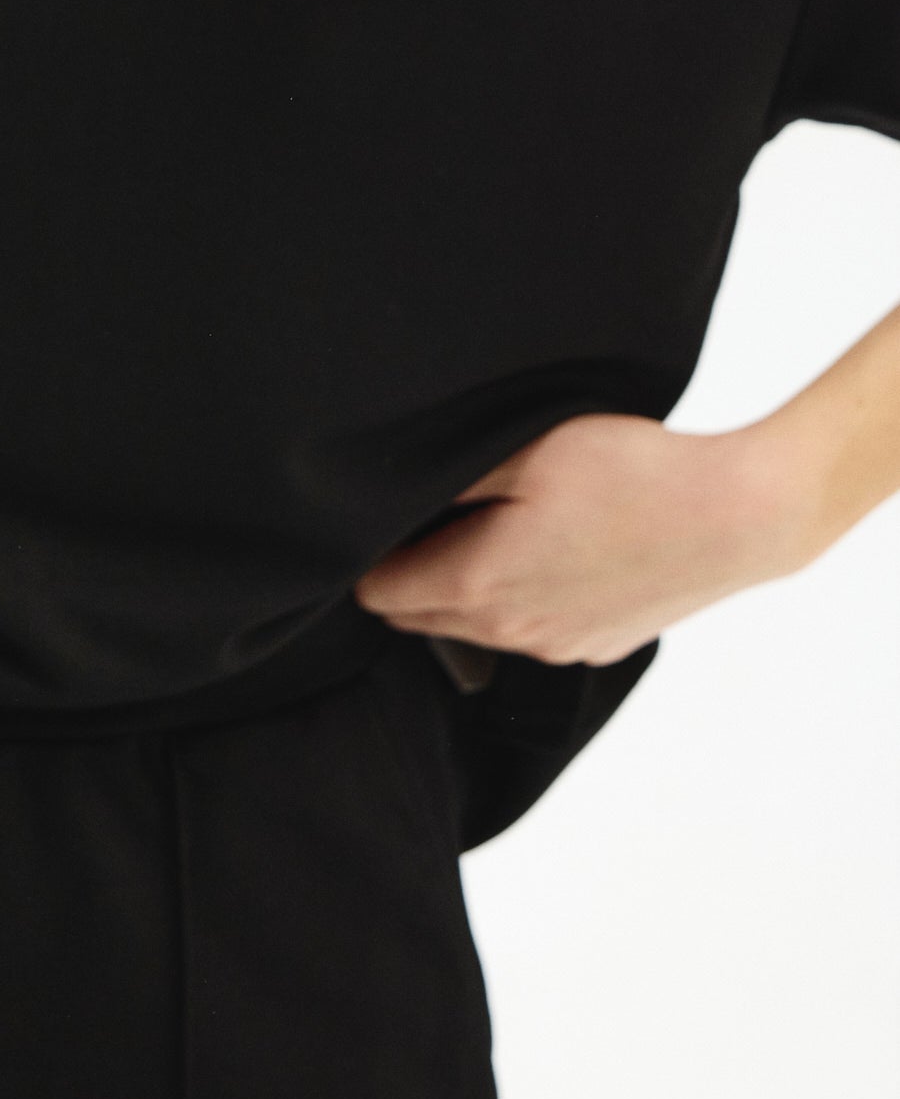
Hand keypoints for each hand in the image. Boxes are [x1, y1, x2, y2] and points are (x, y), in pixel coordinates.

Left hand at [353, 412, 813, 666]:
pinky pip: (529, 628)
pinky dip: (515, 597)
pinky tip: (543, 547)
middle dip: (402, 574)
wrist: (737, 518)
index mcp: (478, 586)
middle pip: (418, 617)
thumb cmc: (630, 473)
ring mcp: (558, 647)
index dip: (362, 555)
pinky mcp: (599, 644)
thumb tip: (387, 491)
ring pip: (474, 624)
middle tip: (414, 516)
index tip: (369, 519)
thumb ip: (448, 478)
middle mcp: (511, 633)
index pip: (378, 593)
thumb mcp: (523, 451)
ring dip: (460, 586)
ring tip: (481, 523)